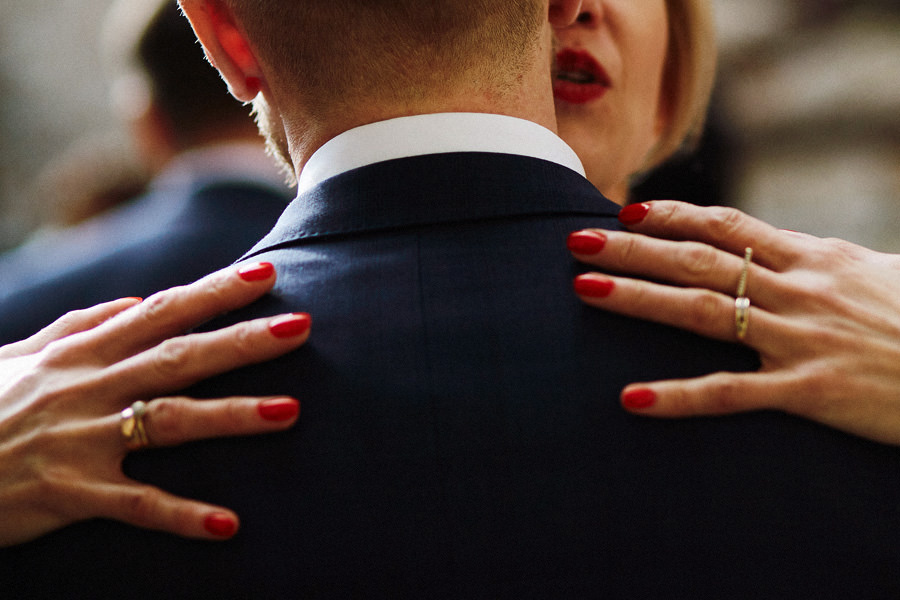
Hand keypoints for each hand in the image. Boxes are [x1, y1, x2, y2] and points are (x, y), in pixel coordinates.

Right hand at [0, 262, 310, 546]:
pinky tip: (229, 526)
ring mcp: (82, 440)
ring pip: (169, 422)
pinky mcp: (70, 493)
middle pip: (179, 357)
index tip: (266, 274)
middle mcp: (89, 388)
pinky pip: (136, 505)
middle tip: (301, 325)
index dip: (215, 292)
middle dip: (242, 340)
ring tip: (290, 412)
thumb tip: (137, 300)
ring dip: (232, 417)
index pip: (161, 312)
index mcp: (82, 352)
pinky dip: (182, 516)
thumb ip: (81, 324)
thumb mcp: (20, 354)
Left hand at [567, 200, 899, 444]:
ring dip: (638, 297)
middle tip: (577, 240)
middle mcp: (799, 289)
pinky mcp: (810, 390)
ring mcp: (801, 338)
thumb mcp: (875, 273)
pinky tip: (631, 400)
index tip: (628, 209)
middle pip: (699, 259)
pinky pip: (730, 393)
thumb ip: (821, 263)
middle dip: (634, 246)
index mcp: (814, 257)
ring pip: (703, 310)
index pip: (728, 225)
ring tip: (585, 288)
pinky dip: (678, 398)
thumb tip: (779, 252)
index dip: (673, 215)